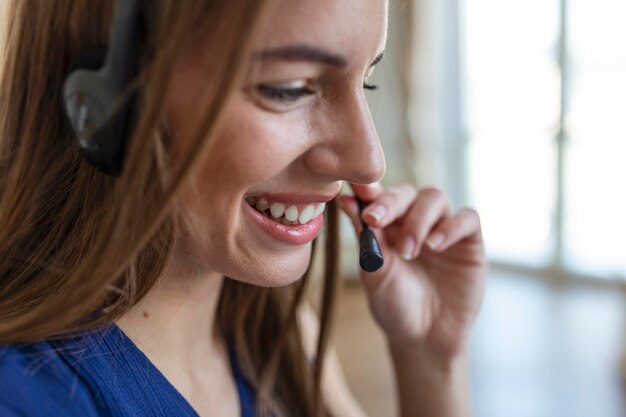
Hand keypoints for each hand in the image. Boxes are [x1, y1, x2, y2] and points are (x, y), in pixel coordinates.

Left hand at [337, 182, 486, 361]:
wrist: (424, 338)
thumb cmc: (394, 305)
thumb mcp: (375, 274)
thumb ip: (366, 239)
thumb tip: (347, 202)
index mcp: (387, 225)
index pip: (378, 196)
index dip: (368, 190)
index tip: (356, 192)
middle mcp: (414, 221)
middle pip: (406, 192)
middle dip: (389, 203)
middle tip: (375, 220)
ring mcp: (442, 228)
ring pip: (434, 198)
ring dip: (418, 220)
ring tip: (408, 251)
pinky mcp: (469, 241)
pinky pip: (468, 217)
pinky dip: (451, 227)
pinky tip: (435, 246)